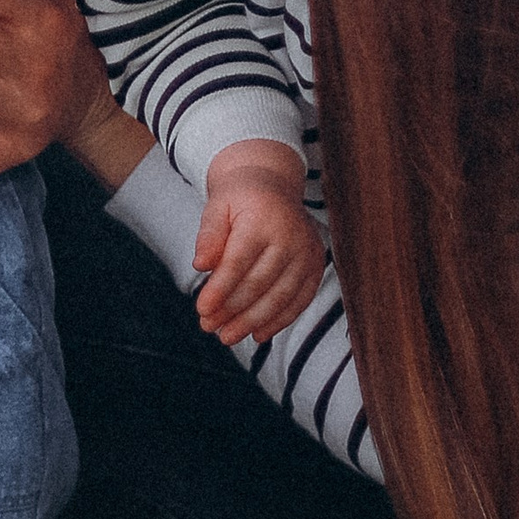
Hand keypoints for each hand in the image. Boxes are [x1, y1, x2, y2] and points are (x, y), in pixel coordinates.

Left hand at [192, 149, 325, 345]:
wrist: (272, 183)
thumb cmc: (239, 197)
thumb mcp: (217, 206)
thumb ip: (209, 235)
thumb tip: (201, 265)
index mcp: (263, 218)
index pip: (239, 261)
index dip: (220, 289)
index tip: (202, 309)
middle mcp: (291, 236)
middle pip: (259, 283)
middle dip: (232, 310)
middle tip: (209, 327)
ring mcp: (308, 252)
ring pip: (281, 297)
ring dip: (253, 321)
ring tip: (228, 336)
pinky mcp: (316, 265)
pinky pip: (300, 300)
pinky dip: (279, 320)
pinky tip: (258, 333)